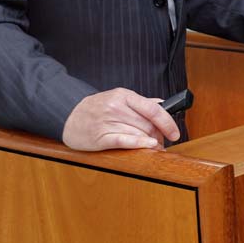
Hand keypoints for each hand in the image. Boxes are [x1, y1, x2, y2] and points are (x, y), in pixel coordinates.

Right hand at [62, 88, 179, 150]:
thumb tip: (163, 105)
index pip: (153, 108)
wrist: (68, 116)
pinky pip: (124, 141)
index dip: (168, 122)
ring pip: (139, 133)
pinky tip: (148, 146)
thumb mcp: (118, 98)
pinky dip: (139, 144)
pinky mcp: (100, 137)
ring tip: (155, 147)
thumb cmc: (97, 108)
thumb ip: (141, 103)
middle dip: (159, 135)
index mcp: (123, 95)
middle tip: (163, 141)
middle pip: (147, 124)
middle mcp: (115, 107)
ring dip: (151, 143)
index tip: (175, 132)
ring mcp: (107, 122)